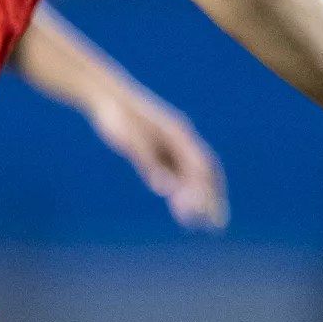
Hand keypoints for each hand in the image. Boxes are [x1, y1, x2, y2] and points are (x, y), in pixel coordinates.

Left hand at [86, 89, 226, 230]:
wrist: (105, 97)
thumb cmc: (117, 116)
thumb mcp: (131, 140)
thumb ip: (149, 163)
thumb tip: (165, 189)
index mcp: (179, 135)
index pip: (201, 168)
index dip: (208, 191)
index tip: (210, 213)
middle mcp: (180, 140)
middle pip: (203, 172)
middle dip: (212, 198)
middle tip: (217, 225)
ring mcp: (171, 144)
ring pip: (190, 174)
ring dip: (196, 197)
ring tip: (197, 222)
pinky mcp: (159, 148)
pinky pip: (176, 172)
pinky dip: (180, 190)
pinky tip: (178, 206)